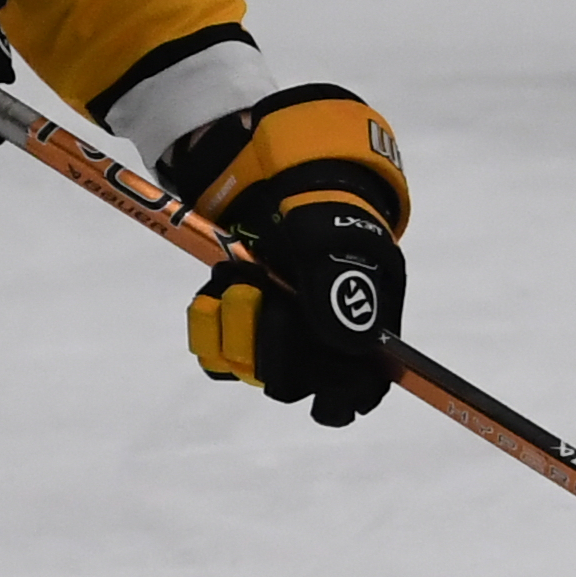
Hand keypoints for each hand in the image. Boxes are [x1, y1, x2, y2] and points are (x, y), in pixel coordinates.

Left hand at [161, 86, 410, 426]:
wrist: (266, 176)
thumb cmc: (314, 204)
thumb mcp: (325, 236)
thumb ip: (336, 288)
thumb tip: (353, 347)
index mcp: (363, 317)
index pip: (364, 385)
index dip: (343, 397)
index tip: (322, 400)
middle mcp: (320, 334)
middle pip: (298, 382)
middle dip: (272, 344)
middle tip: (260, 294)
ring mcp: (279, 330)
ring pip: (253, 368)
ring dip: (236, 324)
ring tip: (237, 275)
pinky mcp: (241, 323)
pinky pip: (218, 353)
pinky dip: (210, 321)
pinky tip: (215, 286)